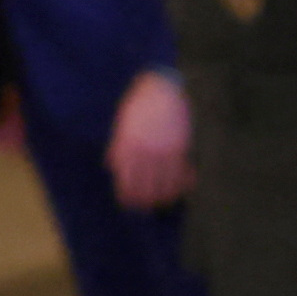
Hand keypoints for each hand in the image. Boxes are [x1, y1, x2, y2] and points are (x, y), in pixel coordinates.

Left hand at [102, 67, 190, 208]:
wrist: (165, 88)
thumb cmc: (141, 103)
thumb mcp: (123, 122)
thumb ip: (117, 146)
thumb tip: (111, 166)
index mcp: (128, 146)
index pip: (126, 180)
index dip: (128, 195)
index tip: (130, 204)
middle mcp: (145, 152)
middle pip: (146, 186)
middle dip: (147, 201)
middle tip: (149, 207)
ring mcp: (165, 151)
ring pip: (166, 184)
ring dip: (167, 196)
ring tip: (167, 202)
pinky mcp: (183, 148)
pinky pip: (184, 173)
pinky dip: (185, 183)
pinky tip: (185, 187)